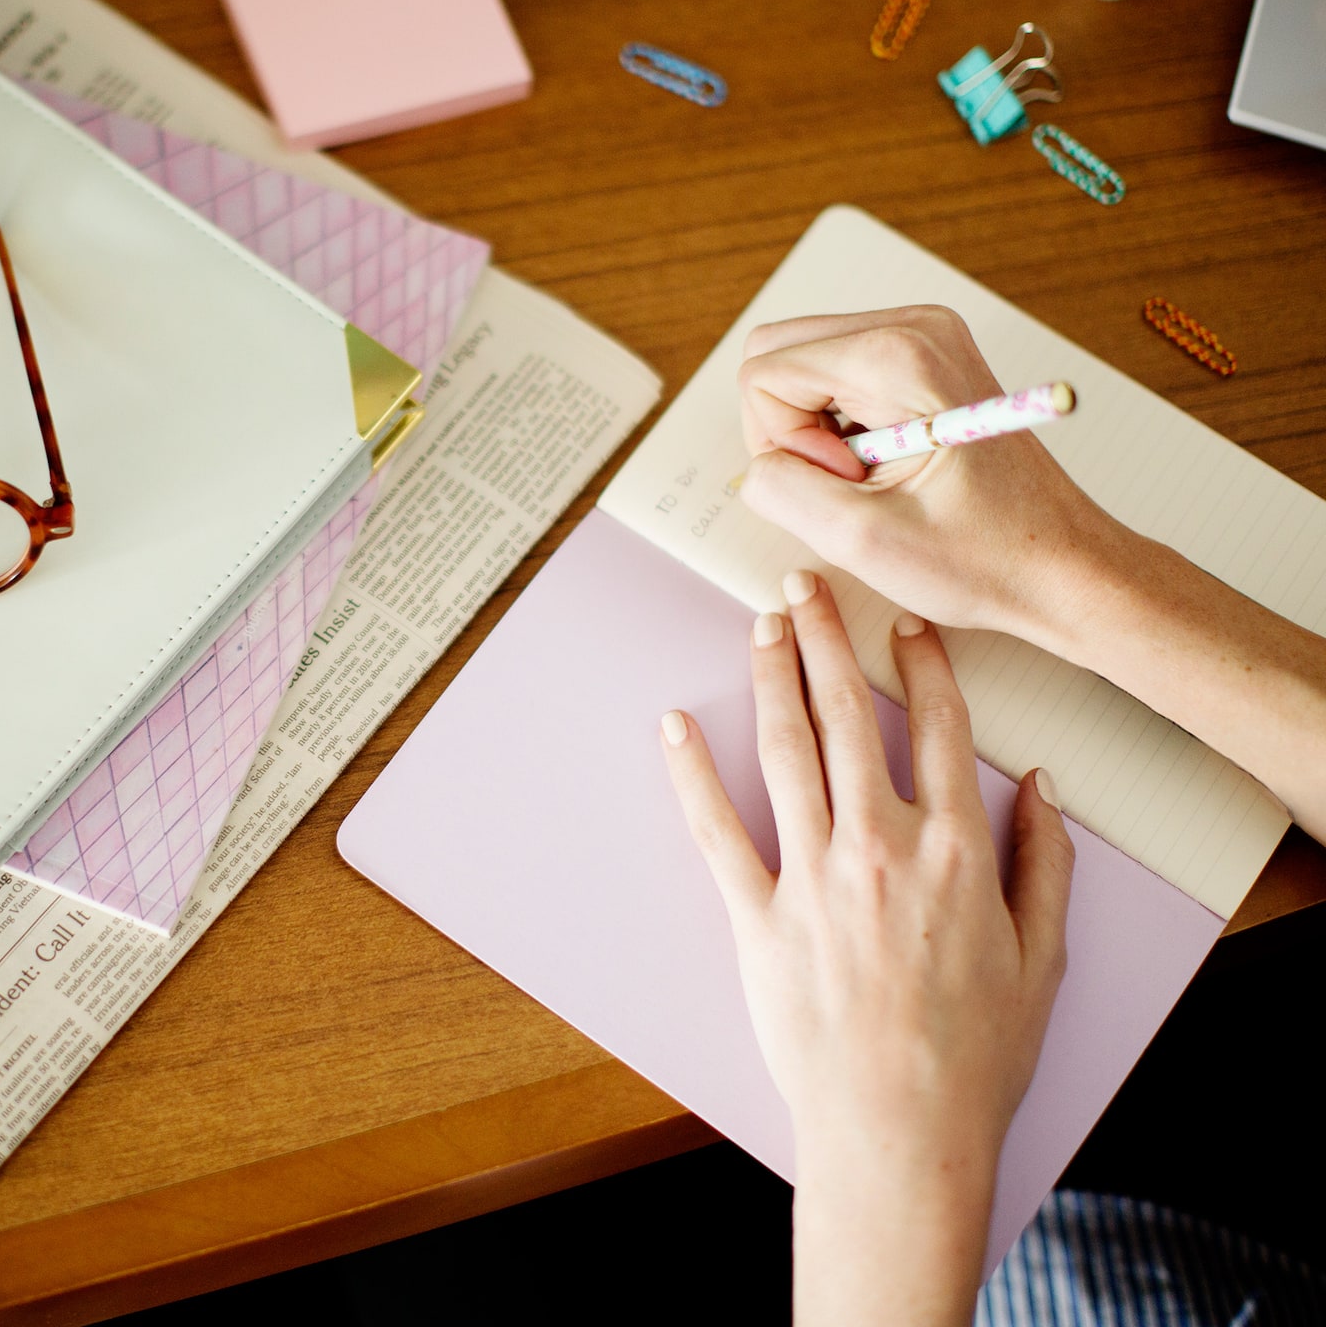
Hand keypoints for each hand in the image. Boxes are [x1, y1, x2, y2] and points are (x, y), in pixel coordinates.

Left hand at [659, 570, 1074, 1324]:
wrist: (899, 1130)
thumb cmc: (974, 1055)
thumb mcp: (1044, 959)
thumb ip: (1042, 865)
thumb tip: (1041, 792)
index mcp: (952, 850)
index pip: (937, 728)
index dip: (923, 666)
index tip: (905, 625)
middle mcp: (878, 845)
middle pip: (848, 717)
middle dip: (827, 640)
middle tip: (805, 586)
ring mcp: (811, 876)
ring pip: (785, 750)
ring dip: (771, 678)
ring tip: (759, 628)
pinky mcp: (756, 916)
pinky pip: (716, 830)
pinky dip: (691, 774)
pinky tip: (673, 726)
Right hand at [736, 305, 1115, 639]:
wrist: (1061, 564)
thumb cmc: (983, 556)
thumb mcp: (860, 540)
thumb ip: (781, 489)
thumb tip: (758, 463)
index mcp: (898, 354)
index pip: (764, 372)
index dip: (783, 441)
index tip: (846, 482)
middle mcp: (912, 326)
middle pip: (776, 352)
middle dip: (789, 427)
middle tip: (850, 479)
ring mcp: (922, 335)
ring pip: (800, 364)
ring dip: (815, 430)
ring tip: (874, 476)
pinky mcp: (924, 356)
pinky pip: (834, 375)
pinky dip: (839, 426)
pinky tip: (886, 463)